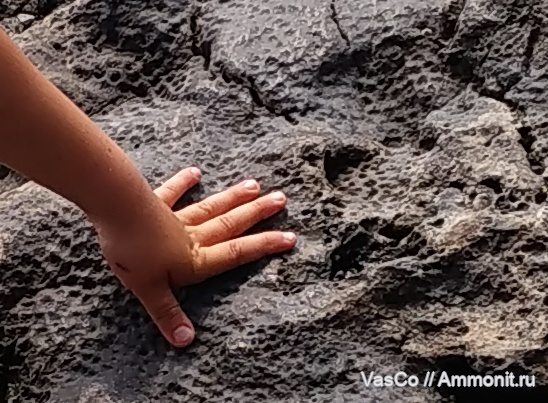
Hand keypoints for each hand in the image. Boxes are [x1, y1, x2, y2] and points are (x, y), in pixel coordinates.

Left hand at [93, 167, 295, 346]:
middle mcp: (192, 236)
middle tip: (281, 200)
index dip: (264, 247)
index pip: (236, 253)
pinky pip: (173, 193)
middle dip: (257, 214)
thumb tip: (186, 341)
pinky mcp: (156, 204)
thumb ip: (168, 313)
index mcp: (195, 258)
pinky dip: (184, 183)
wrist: (116, 211)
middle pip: (231, 224)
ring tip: (255, 186)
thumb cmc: (132, 251)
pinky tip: (196, 172)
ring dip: (234, 198)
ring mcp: (176, 217)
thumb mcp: (150, 290)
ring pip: (211, 208)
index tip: (289, 238)